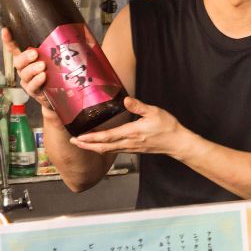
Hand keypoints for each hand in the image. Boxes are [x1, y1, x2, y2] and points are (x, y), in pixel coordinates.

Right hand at [2, 27, 59, 124]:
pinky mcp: (34, 92)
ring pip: (24, 74)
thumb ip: (68, 46)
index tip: (6, 30)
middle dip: (25, 56)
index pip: (15, 48)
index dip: (9, 39)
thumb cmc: (60, 73)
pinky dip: (37, 81)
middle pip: (18, 61)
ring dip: (32, 69)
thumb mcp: (62, 58)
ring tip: (42, 66)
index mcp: (29, 58)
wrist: (63, 97)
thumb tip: (83, 31)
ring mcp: (28, 81)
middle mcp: (25, 69)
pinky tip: (43, 77)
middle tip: (35, 53)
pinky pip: (32, 86)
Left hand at [69, 97, 187, 157]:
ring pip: (108, 150)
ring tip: (82, 144)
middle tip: (73, 142)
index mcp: (132, 132)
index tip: (79, 137)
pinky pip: (114, 150)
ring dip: (93, 148)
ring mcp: (130, 148)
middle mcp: (129, 143)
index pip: (108, 137)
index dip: (92, 138)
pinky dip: (103, 148)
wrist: (177, 143)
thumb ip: (138, 106)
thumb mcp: (154, 112)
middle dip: (87, 146)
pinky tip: (99, 145)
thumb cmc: (167, 127)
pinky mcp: (133, 149)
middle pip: (103, 147)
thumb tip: (125, 100)